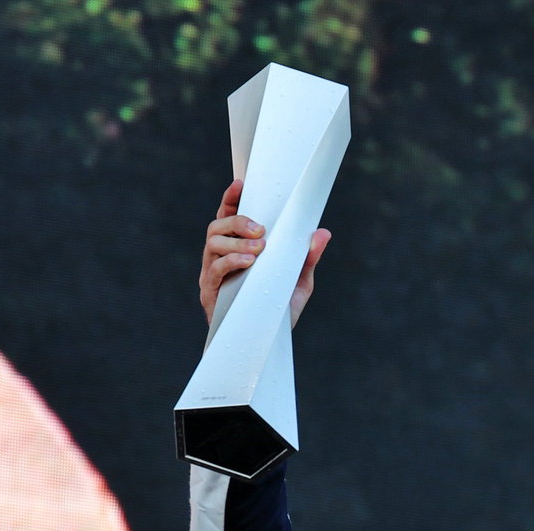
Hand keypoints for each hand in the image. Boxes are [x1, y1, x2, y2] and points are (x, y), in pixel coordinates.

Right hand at [199, 179, 330, 327]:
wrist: (270, 343)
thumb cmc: (279, 308)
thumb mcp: (298, 281)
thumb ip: (307, 257)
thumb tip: (323, 232)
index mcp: (237, 249)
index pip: (228, 217)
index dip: (231, 199)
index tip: (241, 184)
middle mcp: (219, 257)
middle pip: (217, 226)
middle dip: (237, 222)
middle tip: (260, 229)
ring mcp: (212, 275)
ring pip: (212, 244)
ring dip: (235, 241)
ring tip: (259, 248)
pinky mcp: (211, 293)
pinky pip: (214, 270)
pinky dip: (231, 261)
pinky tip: (248, 261)